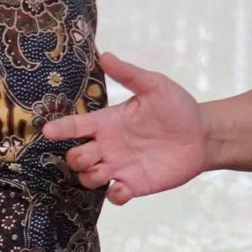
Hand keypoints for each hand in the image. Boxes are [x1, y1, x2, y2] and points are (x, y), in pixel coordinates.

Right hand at [42, 52, 206, 205]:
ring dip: (90, 177)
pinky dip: (114, 195)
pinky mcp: (135, 184)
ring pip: (88, 178)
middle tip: (89, 155)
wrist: (203, 135)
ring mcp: (120, 166)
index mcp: (108, 122)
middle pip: (76, 157)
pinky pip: (115, 196)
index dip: (59, 128)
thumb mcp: (154, 85)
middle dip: (76, 158)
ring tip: (105, 172)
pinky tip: (123, 189)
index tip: (48, 131)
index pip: (75, 126)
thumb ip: (129, 74)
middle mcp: (108, 146)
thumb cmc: (177, 107)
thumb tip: (105, 55)